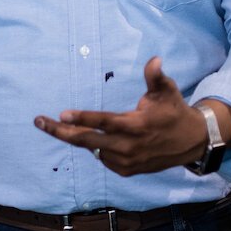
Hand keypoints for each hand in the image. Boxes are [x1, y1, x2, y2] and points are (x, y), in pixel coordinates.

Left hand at [34, 57, 207, 175]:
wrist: (191, 143)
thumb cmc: (174, 112)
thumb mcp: (168, 91)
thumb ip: (156, 77)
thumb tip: (154, 59)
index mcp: (136, 125)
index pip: (104, 122)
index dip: (83, 118)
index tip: (62, 114)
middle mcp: (129, 146)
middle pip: (87, 141)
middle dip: (60, 132)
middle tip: (39, 122)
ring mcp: (127, 161)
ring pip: (93, 150)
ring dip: (77, 138)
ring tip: (60, 125)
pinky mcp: (127, 171)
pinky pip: (103, 159)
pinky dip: (97, 148)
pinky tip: (98, 138)